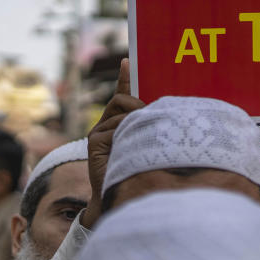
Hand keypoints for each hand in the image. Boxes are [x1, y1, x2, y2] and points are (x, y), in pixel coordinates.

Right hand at [81, 58, 145, 227]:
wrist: (123, 198)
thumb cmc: (141, 174)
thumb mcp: (149, 147)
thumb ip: (151, 130)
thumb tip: (165, 115)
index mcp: (118, 125)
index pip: (122, 97)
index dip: (124, 79)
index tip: (127, 61)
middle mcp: (105, 126)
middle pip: (121, 101)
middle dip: (138, 107)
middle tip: (151, 122)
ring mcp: (97, 133)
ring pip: (120, 114)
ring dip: (135, 123)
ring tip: (142, 142)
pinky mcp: (94, 143)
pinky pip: (114, 129)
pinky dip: (125, 136)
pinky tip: (128, 150)